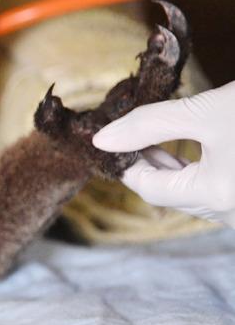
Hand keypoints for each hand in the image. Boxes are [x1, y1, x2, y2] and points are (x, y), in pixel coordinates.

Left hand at [93, 81, 234, 226]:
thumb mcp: (204, 111)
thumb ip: (149, 125)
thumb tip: (102, 139)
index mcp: (216, 196)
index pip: (148, 188)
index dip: (125, 164)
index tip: (110, 141)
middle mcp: (231, 213)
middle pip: (168, 194)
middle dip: (144, 165)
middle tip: (125, 136)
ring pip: (188, 195)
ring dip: (166, 169)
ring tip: (146, 141)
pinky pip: (208, 192)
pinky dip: (190, 174)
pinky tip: (176, 153)